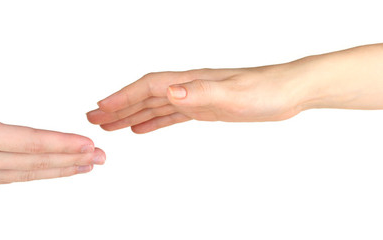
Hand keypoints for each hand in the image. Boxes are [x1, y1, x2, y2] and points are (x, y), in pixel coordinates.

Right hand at [0, 59, 104, 189]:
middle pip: (35, 163)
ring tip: (81, 169)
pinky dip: (31, 176)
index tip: (86, 146)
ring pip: (25, 175)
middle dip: (70, 161)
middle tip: (98, 160)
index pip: (29, 142)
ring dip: (56, 172)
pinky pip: (8, 180)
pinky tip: (41, 173)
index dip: (61, 144)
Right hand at [87, 65, 312, 133]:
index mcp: (189, 81)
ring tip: (108, 126)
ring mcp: (194, 97)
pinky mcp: (204, 108)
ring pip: (153, 106)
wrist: (290, 91)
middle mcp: (187, 87)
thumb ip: (200, 92)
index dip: (122, 97)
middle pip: (143, 96)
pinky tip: (141, 129)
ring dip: (129, 115)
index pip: (147, 87)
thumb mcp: (234, 94)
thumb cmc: (266, 89)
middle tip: (92, 118)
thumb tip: (168, 92)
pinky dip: (152, 122)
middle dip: (117, 107)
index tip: (100, 108)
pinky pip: (170, 116)